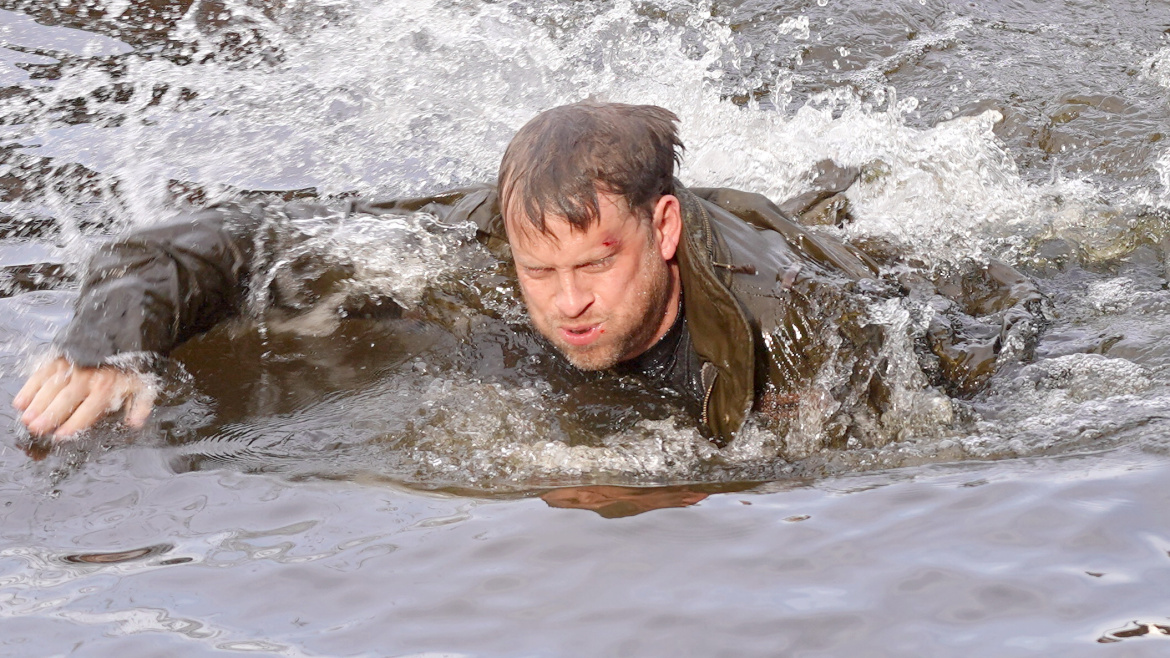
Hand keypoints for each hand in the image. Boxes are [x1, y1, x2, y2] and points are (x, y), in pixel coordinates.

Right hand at [13, 357, 154, 438]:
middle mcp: (87, 376)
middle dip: (50, 415)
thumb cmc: (129, 367)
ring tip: (27, 419)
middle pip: (65, 399)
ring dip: (37, 404)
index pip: (88, 410)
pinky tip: (21, 402)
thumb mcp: (142, 385)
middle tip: (36, 429)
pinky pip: (41, 374)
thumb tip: (135, 423)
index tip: (60, 436)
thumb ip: (140, 406)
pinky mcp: (59, 358)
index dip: (73, 424)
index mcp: (107, 387)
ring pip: (50, 388)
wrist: (121, 337)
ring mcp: (71, 366)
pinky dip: (30, 388)